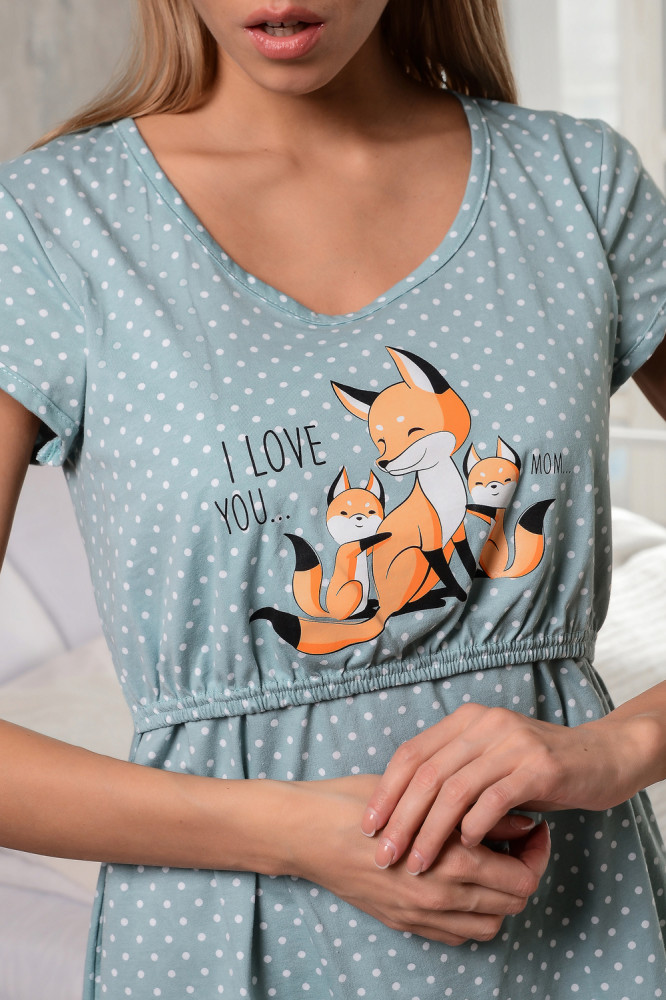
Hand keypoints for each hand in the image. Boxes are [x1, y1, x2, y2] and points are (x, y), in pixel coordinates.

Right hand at [290, 774, 550, 944]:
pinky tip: (463, 882)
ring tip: (491, 862)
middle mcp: (441, 895)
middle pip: (514, 903)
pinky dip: (472, 914)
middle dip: (524, 872)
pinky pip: (460, 934)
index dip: (537, 854)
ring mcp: (422, 915)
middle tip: (520, 843)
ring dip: (499, 897)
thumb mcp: (421, 793)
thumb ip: (477, 812)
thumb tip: (524, 820)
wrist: (307, 832)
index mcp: (449, 857)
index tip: (535, 830)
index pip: (523, 877)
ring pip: (491, 924)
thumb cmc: (359, 801)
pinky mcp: (406, 923)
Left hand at [359, 703, 640, 875]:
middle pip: (427, 773)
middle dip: (400, 818)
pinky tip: (466, 848)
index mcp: (466, 720)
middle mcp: (485, 724)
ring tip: (417, 863)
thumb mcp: (489, 760)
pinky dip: (475, 826)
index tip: (368, 826)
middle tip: (384, 854)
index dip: (386, 791)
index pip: (411, 753)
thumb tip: (401, 808)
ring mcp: (512, 743)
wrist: (600, 757)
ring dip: (431, 831)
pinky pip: (494, 799)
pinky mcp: (539, 766)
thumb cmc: (535, 768)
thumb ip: (453, 771)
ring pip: (455, 790)